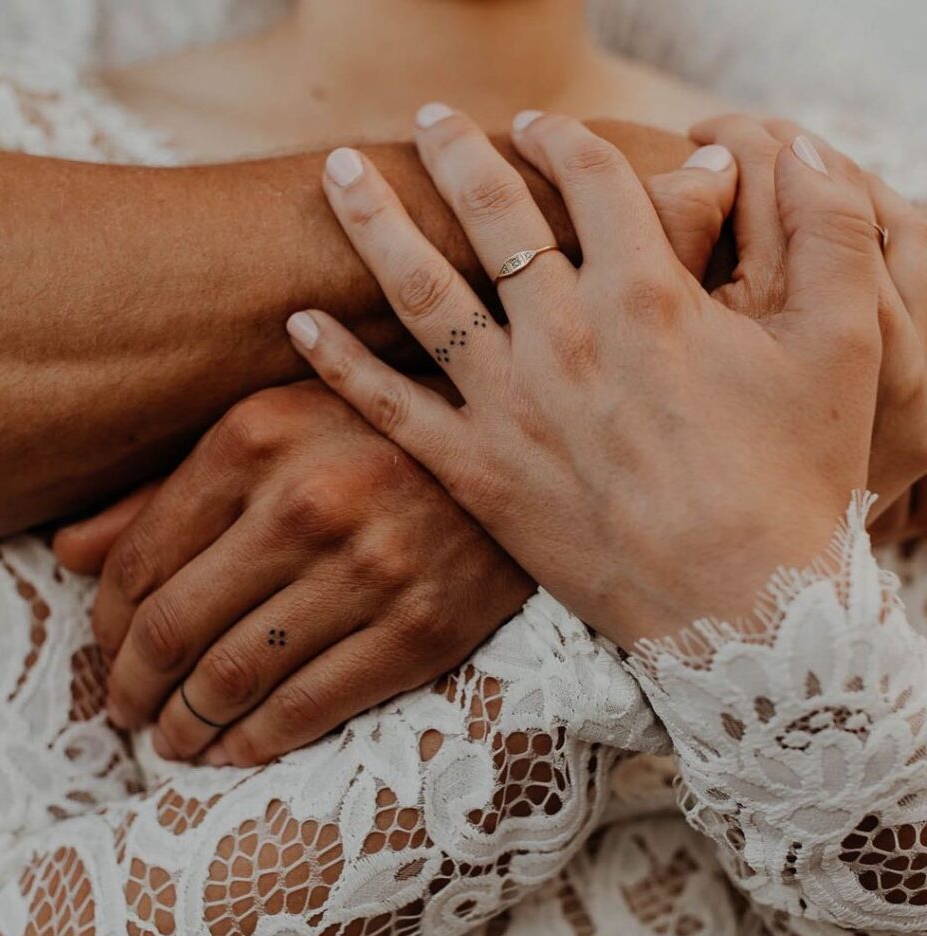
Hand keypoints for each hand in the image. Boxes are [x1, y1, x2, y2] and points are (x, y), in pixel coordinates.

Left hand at [57, 381, 531, 766]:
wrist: (508, 462)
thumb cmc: (371, 440)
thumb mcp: (271, 433)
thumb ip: (166, 492)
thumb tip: (67, 552)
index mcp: (257, 436)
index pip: (140, 558)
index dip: (105, 621)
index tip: (107, 649)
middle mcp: (310, 502)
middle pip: (174, 627)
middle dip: (131, 685)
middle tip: (124, 709)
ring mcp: (372, 570)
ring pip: (234, 678)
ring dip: (183, 726)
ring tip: (169, 738)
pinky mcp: (422, 629)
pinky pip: (309, 709)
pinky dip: (253, 745)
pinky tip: (231, 752)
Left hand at [287, 106, 883, 647]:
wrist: (739, 610)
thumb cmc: (791, 482)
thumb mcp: (843, 348)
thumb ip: (829, 233)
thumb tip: (799, 152)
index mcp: (647, 296)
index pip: (592, 182)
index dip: (565, 140)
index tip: (541, 123)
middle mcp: (563, 337)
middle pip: (493, 217)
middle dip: (456, 156)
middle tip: (427, 120)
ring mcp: (510, 407)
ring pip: (422, 292)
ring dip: (375, 224)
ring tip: (338, 174)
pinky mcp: (477, 474)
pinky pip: (391, 409)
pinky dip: (341, 363)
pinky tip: (299, 322)